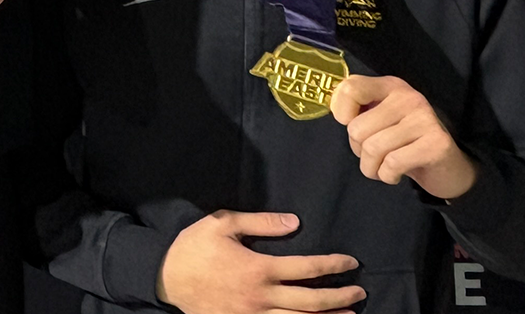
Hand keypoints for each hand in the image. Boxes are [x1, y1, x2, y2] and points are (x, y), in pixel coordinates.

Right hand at [159, 211, 363, 313]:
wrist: (164, 277)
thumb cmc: (193, 247)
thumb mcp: (222, 224)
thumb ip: (260, 223)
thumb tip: (294, 222)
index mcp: (259, 269)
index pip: (306, 268)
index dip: (333, 265)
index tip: (350, 262)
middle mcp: (261, 296)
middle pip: (311, 301)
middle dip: (340, 296)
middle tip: (359, 292)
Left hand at [330, 75, 477, 199]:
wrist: (448, 167)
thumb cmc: (404, 142)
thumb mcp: (379, 120)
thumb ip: (357, 109)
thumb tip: (337, 111)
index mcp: (391, 86)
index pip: (351, 88)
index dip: (341, 111)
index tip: (349, 124)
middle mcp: (409, 97)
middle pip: (356, 128)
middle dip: (358, 149)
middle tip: (373, 155)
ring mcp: (424, 119)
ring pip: (372, 148)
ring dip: (371, 167)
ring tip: (382, 167)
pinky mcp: (436, 144)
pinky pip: (392, 164)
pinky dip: (387, 175)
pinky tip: (395, 174)